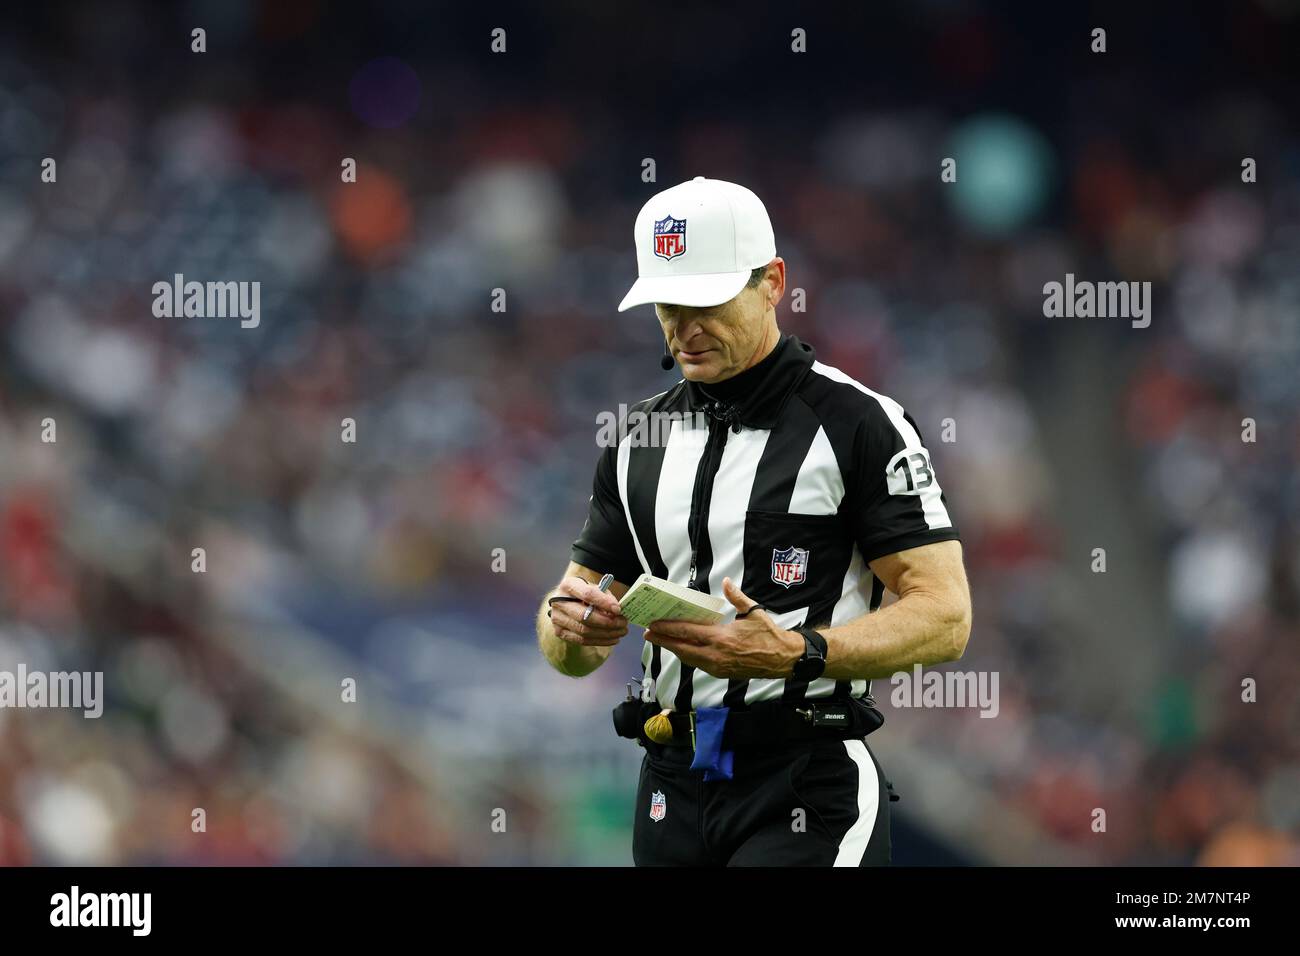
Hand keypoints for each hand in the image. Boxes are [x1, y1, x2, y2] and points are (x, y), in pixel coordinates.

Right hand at [549, 575, 628, 646]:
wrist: (567, 601)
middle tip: (623, 623)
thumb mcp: (594, 588)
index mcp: (568, 585)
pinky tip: (613, 638)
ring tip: (621, 631)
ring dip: (606, 633)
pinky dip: (600, 641)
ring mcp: (557, 619)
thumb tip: (616, 611)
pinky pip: (582, 640)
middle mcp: (558, 602)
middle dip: (607, 622)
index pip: (587, 595)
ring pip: (584, 631)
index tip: (618, 609)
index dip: (604, 603)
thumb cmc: (584, 593)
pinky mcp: (560, 632)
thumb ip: (605, 596)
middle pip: (584, 616)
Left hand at [644, 577, 803, 678]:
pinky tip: (681, 649)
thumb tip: (726, 582)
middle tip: (648, 633)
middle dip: (663, 641)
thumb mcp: (754, 612)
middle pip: (682, 648)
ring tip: (660, 640)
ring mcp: (718, 667)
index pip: (688, 633)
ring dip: (673, 649)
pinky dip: (687, 656)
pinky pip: (699, 664)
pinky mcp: (722, 673)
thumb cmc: (768, 634)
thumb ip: (737, 597)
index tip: (654, 624)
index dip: (668, 629)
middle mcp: (716, 655)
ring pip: (688, 658)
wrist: (783, 659)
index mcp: (722, 638)